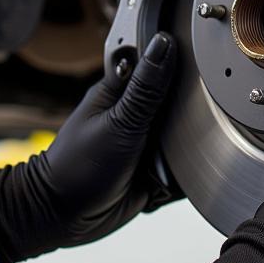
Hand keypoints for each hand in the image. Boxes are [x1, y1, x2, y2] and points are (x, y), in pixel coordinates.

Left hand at [0, 32, 178, 262]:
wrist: (64, 218)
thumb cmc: (78, 167)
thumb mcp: (119, 123)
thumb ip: (146, 88)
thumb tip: (164, 43)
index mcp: (122, 90)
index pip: (159, 60)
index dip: (180, 60)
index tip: (199, 64)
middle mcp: (136, 112)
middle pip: (179, 99)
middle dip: (189, 112)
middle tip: (180, 128)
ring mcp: (146, 140)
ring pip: (185, 132)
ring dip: (188, 144)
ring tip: (171, 158)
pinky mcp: (154, 167)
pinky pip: (182, 163)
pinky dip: (183, 170)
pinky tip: (176, 175)